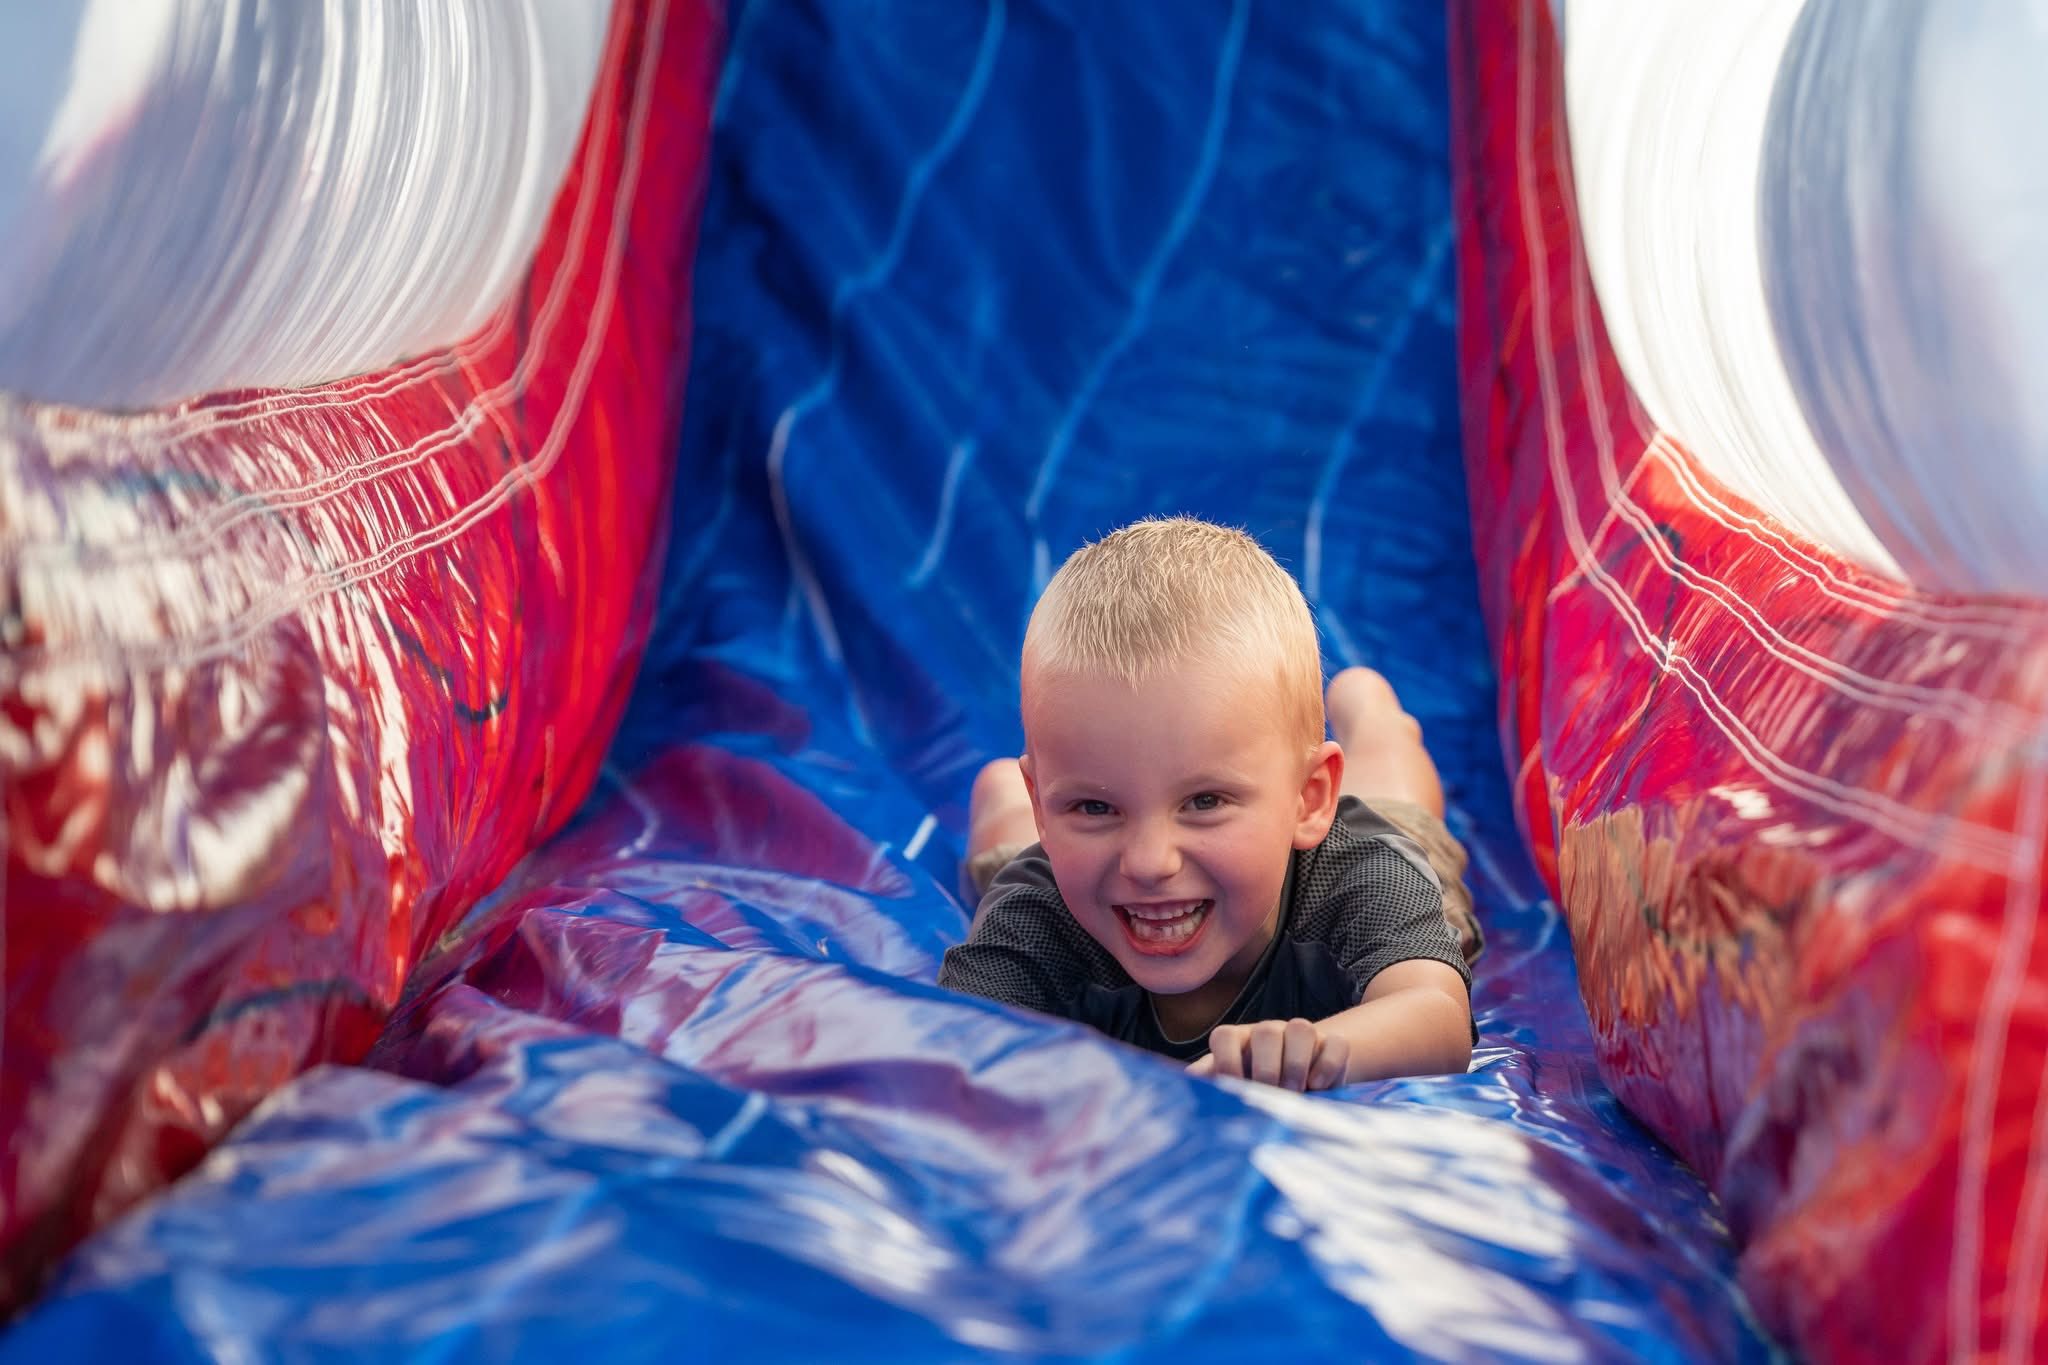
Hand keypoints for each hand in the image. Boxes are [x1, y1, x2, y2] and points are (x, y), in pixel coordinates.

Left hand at [1186, 1018, 1349, 1091]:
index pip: (1224, 1036)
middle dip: (1268, 1068)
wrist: (1300, 1082)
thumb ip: (1209, 1084)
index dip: (1226, 1061)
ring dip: (1297, 1064)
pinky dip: (1328, 1065)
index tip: (1235, 1089)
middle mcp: (1267, 1033)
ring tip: (1295, 1093)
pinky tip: (1319, 1087)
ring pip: (1300, 1028)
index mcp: (1238, 1042)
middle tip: (1272, 1094)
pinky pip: (1335, 1042)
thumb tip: (1185, 1085)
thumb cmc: (1254, 1087)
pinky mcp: (1330, 1044)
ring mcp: (1299, 1035)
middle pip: (1266, 1031)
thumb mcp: (1230, 1087)